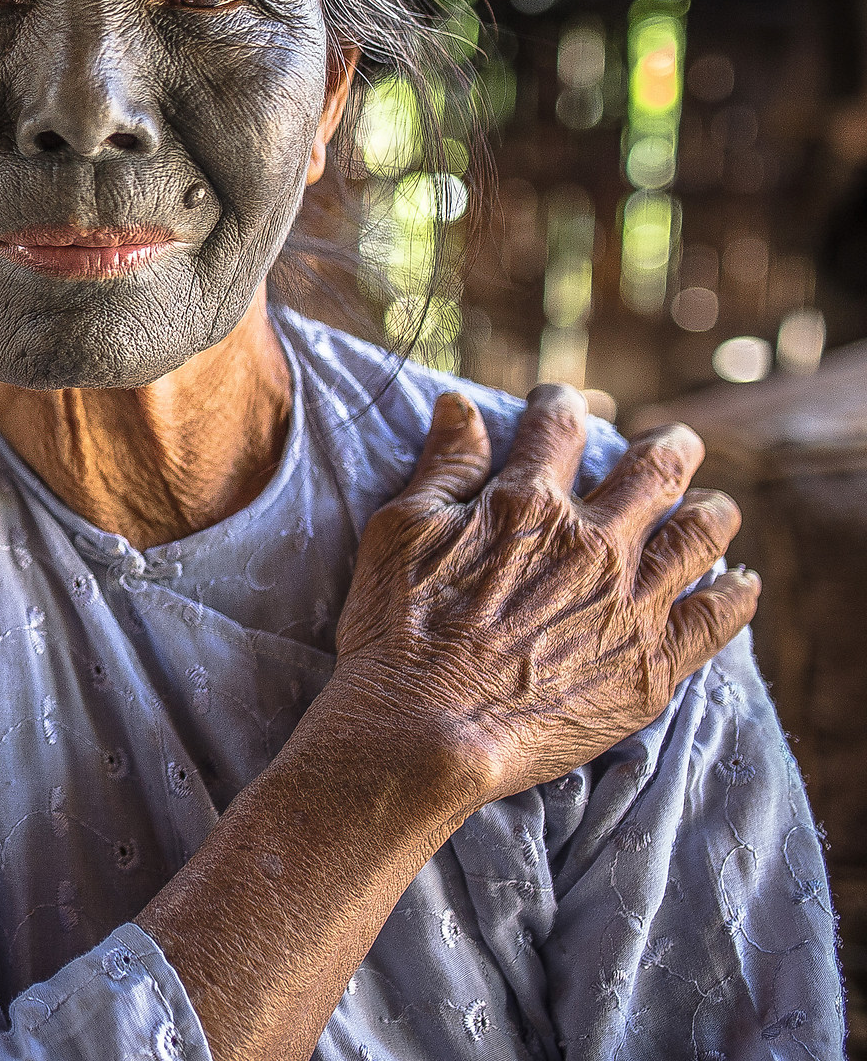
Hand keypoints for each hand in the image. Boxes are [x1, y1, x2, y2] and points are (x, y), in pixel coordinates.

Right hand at [327, 384, 757, 814]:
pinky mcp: (652, 665)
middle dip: (669, 448)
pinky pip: (717, 619)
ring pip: (700, 536)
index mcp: (527, 504)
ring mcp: (630, 603)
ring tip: (715, 507)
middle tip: (674, 444)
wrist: (425, 732)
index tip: (561, 404)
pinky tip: (741, 583)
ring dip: (713, 512)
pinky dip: (736, 594)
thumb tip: (461, 405)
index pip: (557, 429)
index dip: (561, 406)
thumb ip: (442, 466)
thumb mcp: (399, 531)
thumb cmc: (395, 630)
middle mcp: (592, 543)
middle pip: (654, 472)